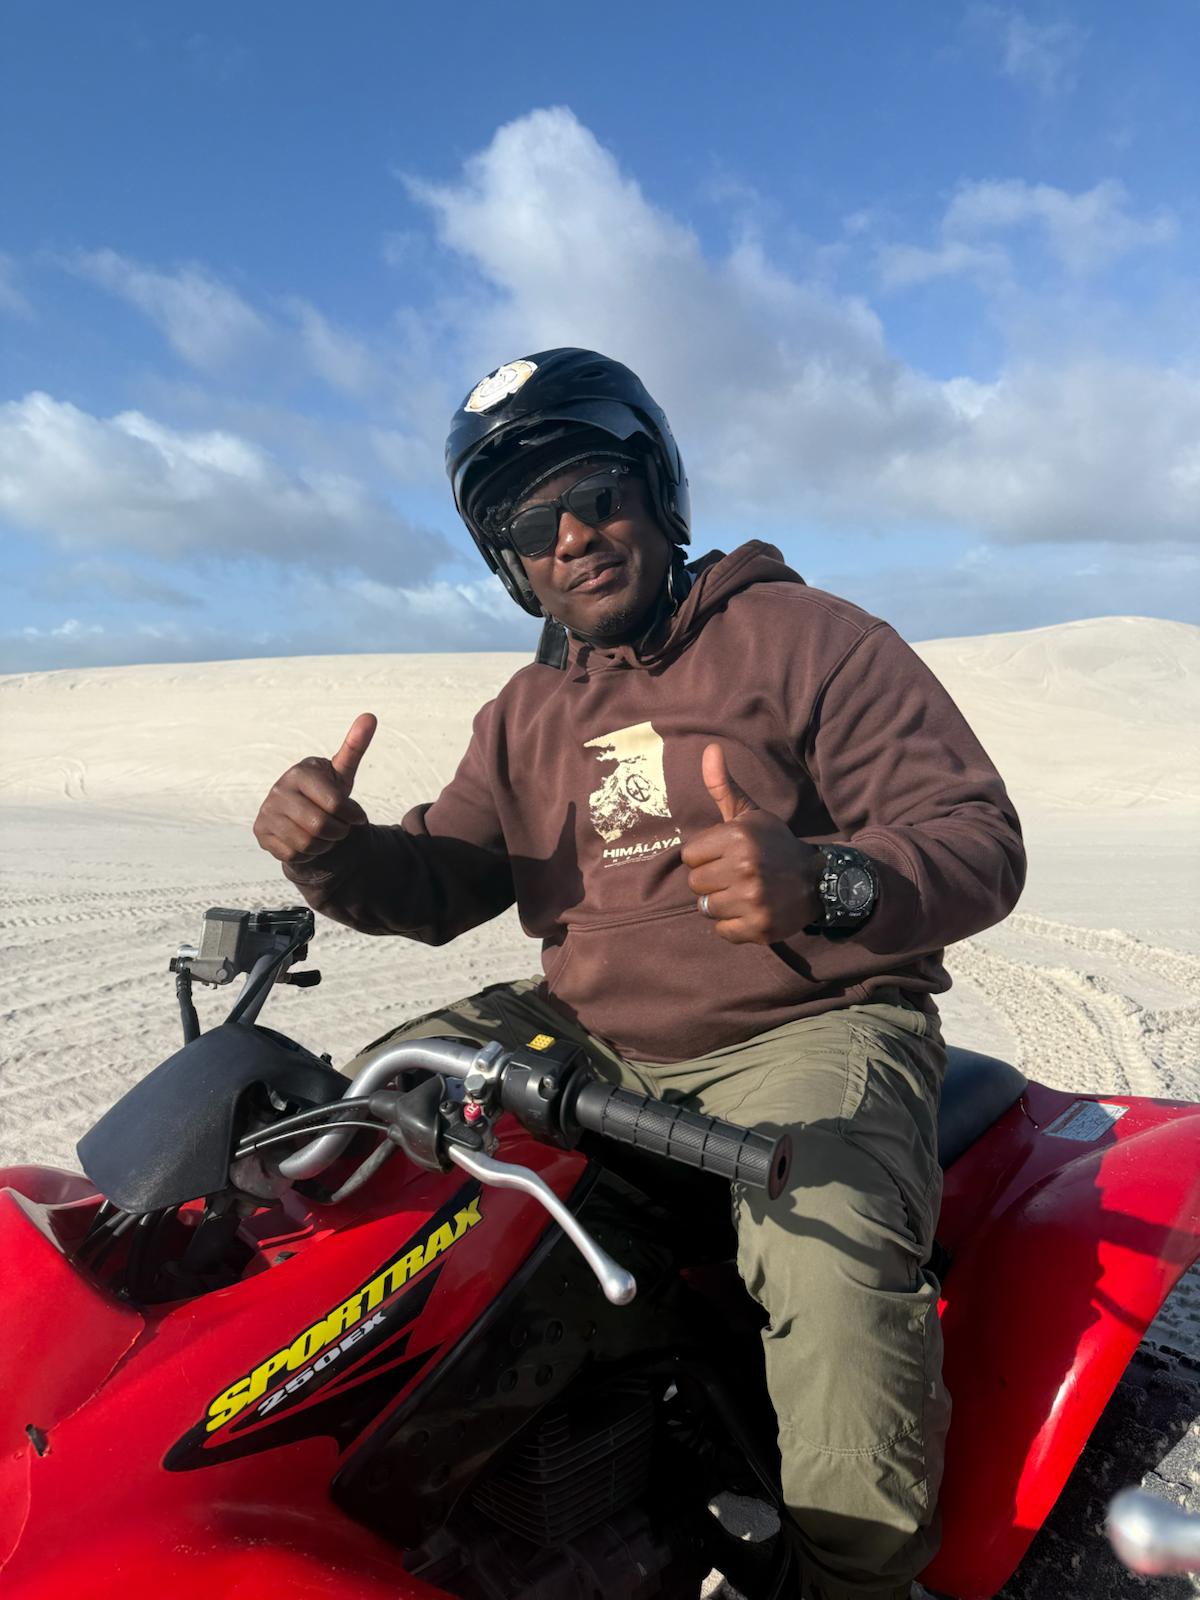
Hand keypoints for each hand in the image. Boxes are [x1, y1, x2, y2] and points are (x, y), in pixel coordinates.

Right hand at [253, 713, 376, 865]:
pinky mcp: (261, 834)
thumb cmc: (326, 791)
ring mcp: (266, 812)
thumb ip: (355, 747)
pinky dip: (308, 854)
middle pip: (321, 826)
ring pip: (308, 843)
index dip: (352, 815)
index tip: (355, 816)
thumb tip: (370, 716)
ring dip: (325, 845)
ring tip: (325, 834)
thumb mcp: (342, 773)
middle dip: (339, 832)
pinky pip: (294, 854)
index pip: (335, 803)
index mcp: (299, 772)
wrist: (301, 814)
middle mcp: (277, 790)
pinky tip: (308, 842)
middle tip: (340, 828)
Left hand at [681, 743, 820, 943]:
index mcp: (737, 837)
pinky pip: (722, 931)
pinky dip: (733, 926)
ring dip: (722, 904)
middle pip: (695, 884)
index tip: (726, 857)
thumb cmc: (775, 845)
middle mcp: (744, 868)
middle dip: (712, 881)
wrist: (819, 881)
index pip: (689, 857)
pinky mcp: (759, 927)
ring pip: (707, 908)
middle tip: (736, 876)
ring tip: (745, 893)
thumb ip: (723, 787)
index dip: (705, 857)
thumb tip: (709, 749)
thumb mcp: (750, 815)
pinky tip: (751, 911)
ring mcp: (752, 900)